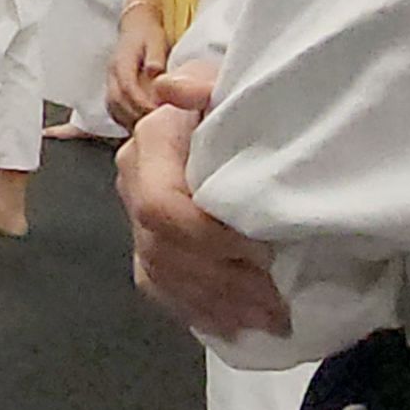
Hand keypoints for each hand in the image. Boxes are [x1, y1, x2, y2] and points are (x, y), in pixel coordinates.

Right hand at [106, 3, 170, 127]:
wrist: (136, 26)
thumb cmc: (148, 34)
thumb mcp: (156, 40)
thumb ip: (155, 56)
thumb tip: (155, 71)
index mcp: (122, 62)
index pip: (128, 87)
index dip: (141, 103)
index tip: (157, 114)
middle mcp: (112, 73)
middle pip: (117, 101)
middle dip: (135, 116)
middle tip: (154, 126)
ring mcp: (110, 81)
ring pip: (113, 106)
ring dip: (128, 119)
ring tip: (146, 128)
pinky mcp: (112, 87)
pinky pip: (113, 107)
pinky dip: (124, 118)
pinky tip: (137, 123)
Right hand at [116, 79, 289, 340]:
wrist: (207, 112)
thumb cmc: (224, 100)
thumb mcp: (221, 81)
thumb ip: (203, 85)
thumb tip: (172, 91)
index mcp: (149, 146)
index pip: (160, 205)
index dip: (208, 237)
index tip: (263, 252)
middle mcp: (133, 183)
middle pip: (162, 248)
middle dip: (220, 281)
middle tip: (277, 303)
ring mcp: (134, 218)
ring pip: (160, 274)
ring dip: (214, 304)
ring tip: (268, 321)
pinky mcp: (146, 243)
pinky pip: (158, 286)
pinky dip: (194, 311)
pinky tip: (233, 327)